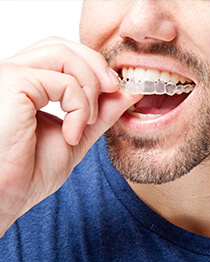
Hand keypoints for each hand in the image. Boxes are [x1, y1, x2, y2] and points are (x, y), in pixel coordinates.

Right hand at [0, 37, 140, 235]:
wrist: (6, 196)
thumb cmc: (29, 172)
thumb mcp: (76, 136)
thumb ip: (99, 113)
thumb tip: (127, 92)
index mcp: (28, 85)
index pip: (64, 56)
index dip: (94, 68)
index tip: (117, 90)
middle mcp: (16, 74)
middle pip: (64, 46)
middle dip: (97, 67)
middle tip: (115, 90)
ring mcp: (12, 75)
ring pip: (64, 54)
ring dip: (90, 86)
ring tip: (87, 120)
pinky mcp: (14, 83)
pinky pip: (63, 82)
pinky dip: (79, 107)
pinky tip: (72, 134)